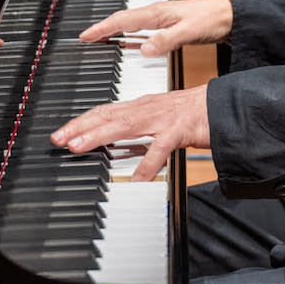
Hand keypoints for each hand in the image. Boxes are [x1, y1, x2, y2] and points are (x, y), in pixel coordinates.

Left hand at [50, 85, 209, 180]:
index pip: (105, 111)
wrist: (224, 106)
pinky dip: (147, 163)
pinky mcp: (180, 130)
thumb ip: (138, 130)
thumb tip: (115, 143)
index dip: (82, 121)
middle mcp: (148, 108)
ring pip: (125, 125)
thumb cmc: (194, 114)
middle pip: (107, 116)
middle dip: (81, 127)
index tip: (62, 132)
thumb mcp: (159, 120)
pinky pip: (160, 148)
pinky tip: (136, 177)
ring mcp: (163, 119)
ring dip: (100, 136)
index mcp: (142, 106)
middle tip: (59, 139)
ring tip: (80, 147)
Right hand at [79, 0, 232, 56]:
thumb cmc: (212, 20)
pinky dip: (129, 36)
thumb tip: (144, 49)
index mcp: (156, 13)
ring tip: (100, 40)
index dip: (102, 28)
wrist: (230, 17)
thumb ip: (165, 41)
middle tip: (85, 38)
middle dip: (102, 28)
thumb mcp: (188, 32)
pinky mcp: (168, 25)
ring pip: (130, 24)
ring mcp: (161, 19)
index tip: (85, 36)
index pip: (122, 20)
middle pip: (122, 20)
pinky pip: (141, 29)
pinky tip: (128, 43)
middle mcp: (156, 13)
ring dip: (114, 31)